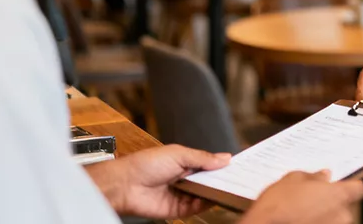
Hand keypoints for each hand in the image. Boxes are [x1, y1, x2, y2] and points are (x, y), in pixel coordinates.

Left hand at [87, 144, 230, 218]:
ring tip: (227, 188)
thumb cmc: (146, 164)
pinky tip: (211, 199)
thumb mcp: (178, 154)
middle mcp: (185, 179)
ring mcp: (182, 194)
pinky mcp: (177, 209)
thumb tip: (224, 158)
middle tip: (236, 179)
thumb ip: (202, 158)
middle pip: (209, 181)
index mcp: (186, 162)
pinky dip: (205, 204)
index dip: (222, 165)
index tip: (237, 165)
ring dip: (214, 192)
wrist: (126, 184)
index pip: (209, 164)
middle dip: (221, 180)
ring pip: (204, 195)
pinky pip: (195, 208)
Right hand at [242, 170, 362, 223]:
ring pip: (334, 221)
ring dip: (324, 218)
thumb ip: (312, 177)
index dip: (348, 186)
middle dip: (331, 204)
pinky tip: (300, 223)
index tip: (338, 186)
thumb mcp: (291, 180)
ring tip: (301, 215)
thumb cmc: (277, 208)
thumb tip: (323, 175)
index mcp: (338, 195)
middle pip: (345, 206)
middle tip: (311, 200)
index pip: (358, 189)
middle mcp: (341, 216)